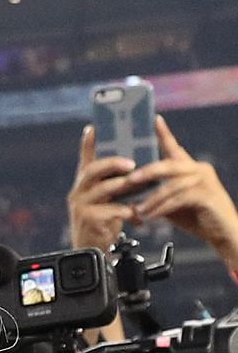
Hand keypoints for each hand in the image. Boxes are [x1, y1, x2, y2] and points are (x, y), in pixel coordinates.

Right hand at [67, 125, 136, 252]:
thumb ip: (115, 184)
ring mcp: (80, 206)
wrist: (92, 252)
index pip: (85, 159)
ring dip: (123, 186)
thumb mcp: (106, 200)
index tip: (94, 127)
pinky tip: (139, 215)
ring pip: (103, 190)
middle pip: (91, 171)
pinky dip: (128, 211)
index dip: (88, 143)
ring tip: (138, 184)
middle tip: (131, 162)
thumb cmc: (103, 224)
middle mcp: (78, 192)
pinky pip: (112, 211)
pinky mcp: (88, 221)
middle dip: (112, 163)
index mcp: (83, 185)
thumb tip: (135, 165)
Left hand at [125, 116, 237, 263]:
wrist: (224, 234)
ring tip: (136, 209)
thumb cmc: (196, 217)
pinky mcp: (207, 195)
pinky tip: (150, 216)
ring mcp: (204, 181)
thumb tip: (130, 193)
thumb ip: (157, 193)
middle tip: (129, 180)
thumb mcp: (172, 202)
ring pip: (171, 185)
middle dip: (146, 172)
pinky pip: (178, 199)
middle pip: (168, 165)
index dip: (163, 133)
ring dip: (151, 198)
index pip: (174, 147)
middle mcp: (198, 169)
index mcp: (189, 168)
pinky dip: (162, 208)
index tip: (154, 119)